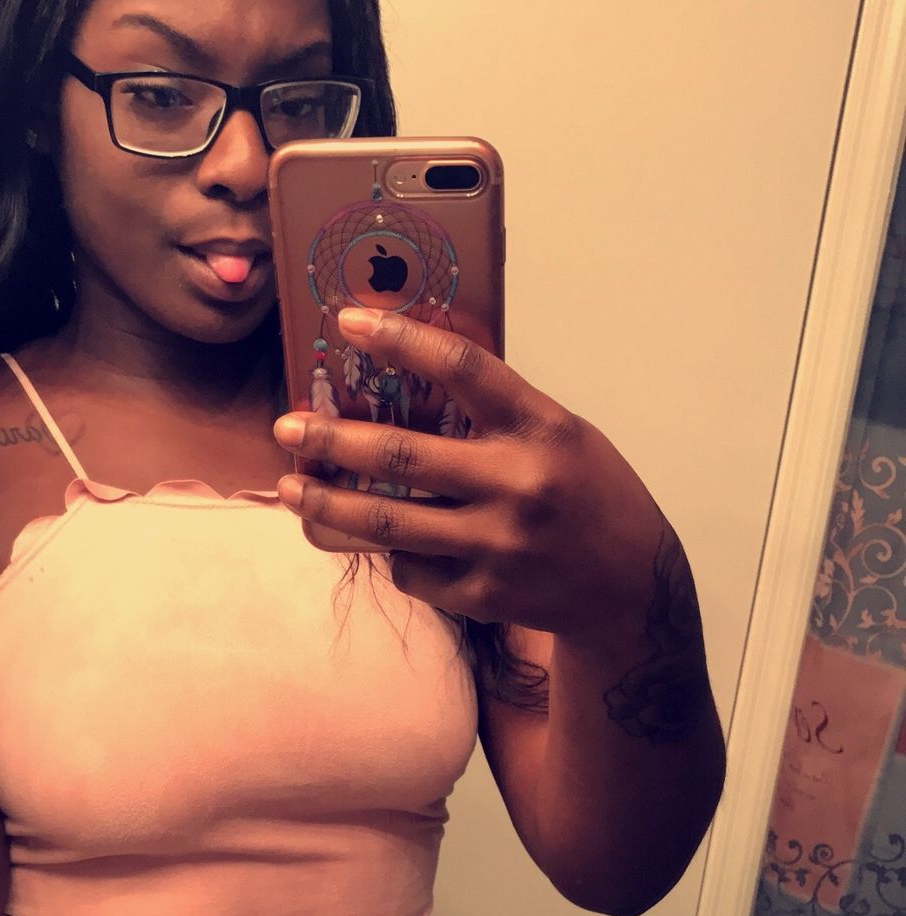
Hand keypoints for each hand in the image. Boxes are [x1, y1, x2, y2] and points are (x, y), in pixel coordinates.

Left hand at [273, 305, 671, 643]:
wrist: (629, 588)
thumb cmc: (588, 496)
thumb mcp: (560, 436)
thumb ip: (497, 414)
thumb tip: (408, 378)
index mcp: (542, 430)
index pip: (465, 369)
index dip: (402, 339)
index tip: (349, 321)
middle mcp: (519, 486)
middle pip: (403, 456)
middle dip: (331, 440)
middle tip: (287, 428)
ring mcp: (497, 545)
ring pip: (388, 523)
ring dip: (327, 505)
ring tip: (290, 490)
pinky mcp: (481, 594)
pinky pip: (411, 569)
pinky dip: (392, 553)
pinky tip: (382, 542)